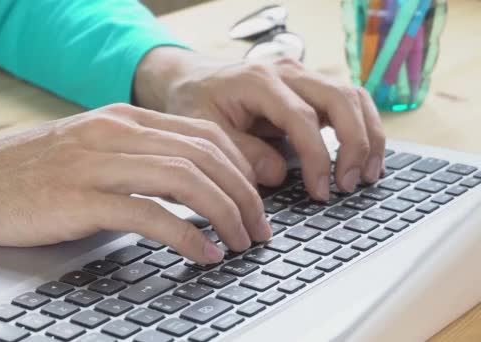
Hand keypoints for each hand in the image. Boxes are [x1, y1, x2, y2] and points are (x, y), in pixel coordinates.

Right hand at [0, 104, 270, 263]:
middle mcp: (117, 133)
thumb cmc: (35, 170)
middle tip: (258, 228)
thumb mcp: (95, 149)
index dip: (241, 168)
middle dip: (243, 195)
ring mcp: (98, 163)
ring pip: (185, 180)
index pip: (205, 134)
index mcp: (125, 119)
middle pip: (204, 156)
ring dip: (224, 214)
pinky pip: (150, 213)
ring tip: (239, 242)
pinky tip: (202, 252)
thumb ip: (140, 157)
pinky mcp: (81, 199)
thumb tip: (192, 183)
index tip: (255, 200)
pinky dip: (186, 235)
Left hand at [134, 48, 385, 199]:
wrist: (191, 78)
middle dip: (355, 143)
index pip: (302, 117)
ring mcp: (301, 75)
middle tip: (351, 184)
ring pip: (352, 95)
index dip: (317, 157)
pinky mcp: (308, 86)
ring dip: (368, 134)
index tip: (321, 191)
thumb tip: (277, 175)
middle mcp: (286, 71)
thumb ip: (240, 153)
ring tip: (369, 174)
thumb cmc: (194, 102)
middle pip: (340, 98)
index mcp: (258, 80)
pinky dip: (361, 127)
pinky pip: (346, 101)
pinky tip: (363, 156)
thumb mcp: (205, 132)